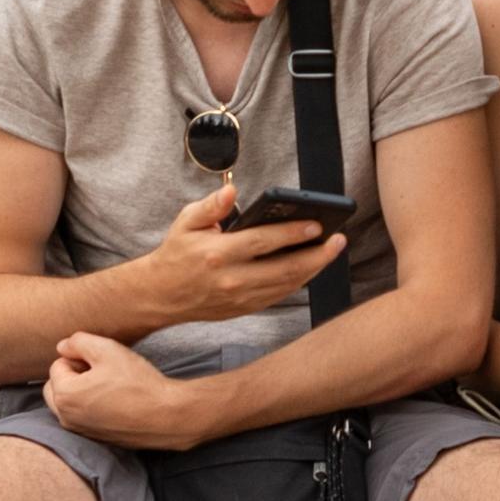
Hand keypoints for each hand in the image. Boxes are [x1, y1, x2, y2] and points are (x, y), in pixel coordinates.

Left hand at [42, 333, 213, 450]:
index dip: (80, 357)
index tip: (102, 362)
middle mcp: (66, 418)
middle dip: (72, 376)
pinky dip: (91, 407)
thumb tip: (62, 347)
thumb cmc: (137, 382)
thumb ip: (77, 342)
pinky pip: (83, 418)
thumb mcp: (107, 349)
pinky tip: (116, 402)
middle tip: (102, 372)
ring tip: (109, 386)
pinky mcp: (96, 439)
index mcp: (64, 395)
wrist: (166, 416)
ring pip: (68, 404)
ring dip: (80, 392)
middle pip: (56, 387)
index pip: (58, 365)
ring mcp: (80, 432)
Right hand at [128, 185, 345, 326]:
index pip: (263, 242)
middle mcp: (231, 279)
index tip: (317, 224)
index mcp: (217, 254)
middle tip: (339, 240)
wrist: (160, 296)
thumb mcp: (186, 222)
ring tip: (332, 250)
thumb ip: (211, 206)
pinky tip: (312, 267)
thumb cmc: (176, 254)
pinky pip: (279, 295)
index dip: (292, 233)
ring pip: (287, 285)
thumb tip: (232, 191)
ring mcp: (240, 298)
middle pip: (285, 269)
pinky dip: (299, 281)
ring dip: (314, 268)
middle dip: (317, 255)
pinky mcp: (244, 309)